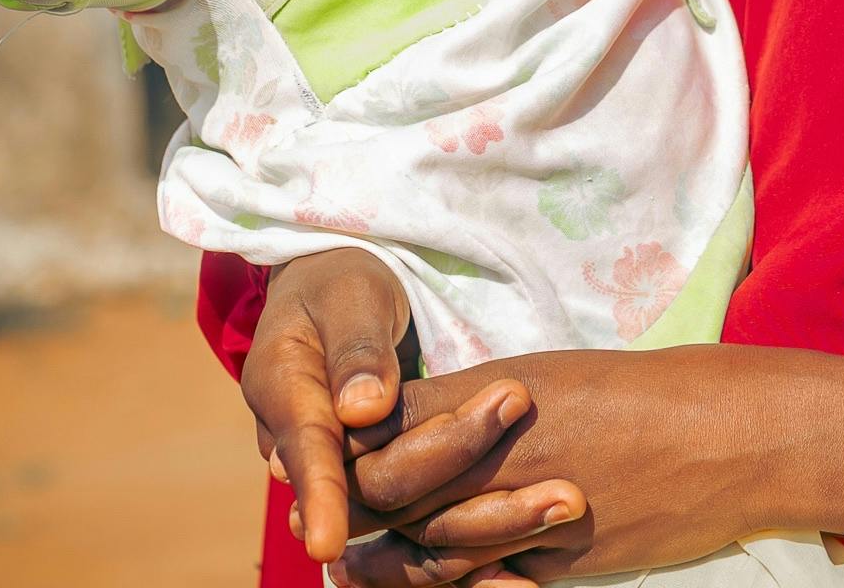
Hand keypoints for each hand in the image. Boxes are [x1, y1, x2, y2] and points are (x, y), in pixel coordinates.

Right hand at [238, 249, 583, 568]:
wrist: (339, 296)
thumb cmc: (344, 285)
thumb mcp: (350, 298)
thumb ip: (357, 349)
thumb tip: (363, 410)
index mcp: (286, 394)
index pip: (309, 452)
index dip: (321, 496)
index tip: (329, 544)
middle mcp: (309, 450)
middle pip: (370, 491)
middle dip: (448, 494)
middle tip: (537, 485)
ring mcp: (348, 475)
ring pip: (399, 520)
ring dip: (474, 529)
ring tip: (557, 509)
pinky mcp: (388, 488)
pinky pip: (420, 533)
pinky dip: (470, 553)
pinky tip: (524, 572)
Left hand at [335, 345, 843, 584]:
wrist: (727, 432)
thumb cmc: (648, 392)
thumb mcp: (558, 379)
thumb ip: (487, 405)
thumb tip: (430, 423)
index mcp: (493, 400)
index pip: (389, 432)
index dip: (351, 452)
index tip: (332, 456)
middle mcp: (497, 458)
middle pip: (393, 496)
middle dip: (352, 514)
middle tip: (323, 529)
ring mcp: (526, 515)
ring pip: (431, 549)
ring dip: (388, 563)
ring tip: (351, 568)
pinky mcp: (558, 562)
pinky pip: (489, 583)